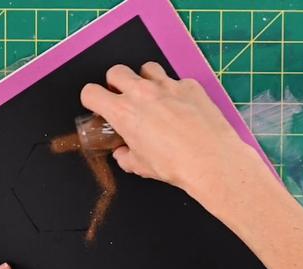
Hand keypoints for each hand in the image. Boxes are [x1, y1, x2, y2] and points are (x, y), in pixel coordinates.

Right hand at [80, 62, 266, 200]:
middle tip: (125, 99)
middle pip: (116, 71)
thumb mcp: (141, 166)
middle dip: (116, 83)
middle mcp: (142, 92)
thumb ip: (126, 156)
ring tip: (153, 98)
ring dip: (145, 79)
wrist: (210, 159)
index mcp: (123, 112)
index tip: (98, 106)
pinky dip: (174, 91)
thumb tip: (123, 153)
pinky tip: (182, 108)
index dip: (91, 99)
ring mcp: (167, 85)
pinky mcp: (190, 85)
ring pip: (146, 68)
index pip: (91, 92)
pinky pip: (176, 80)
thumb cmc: (174, 165)